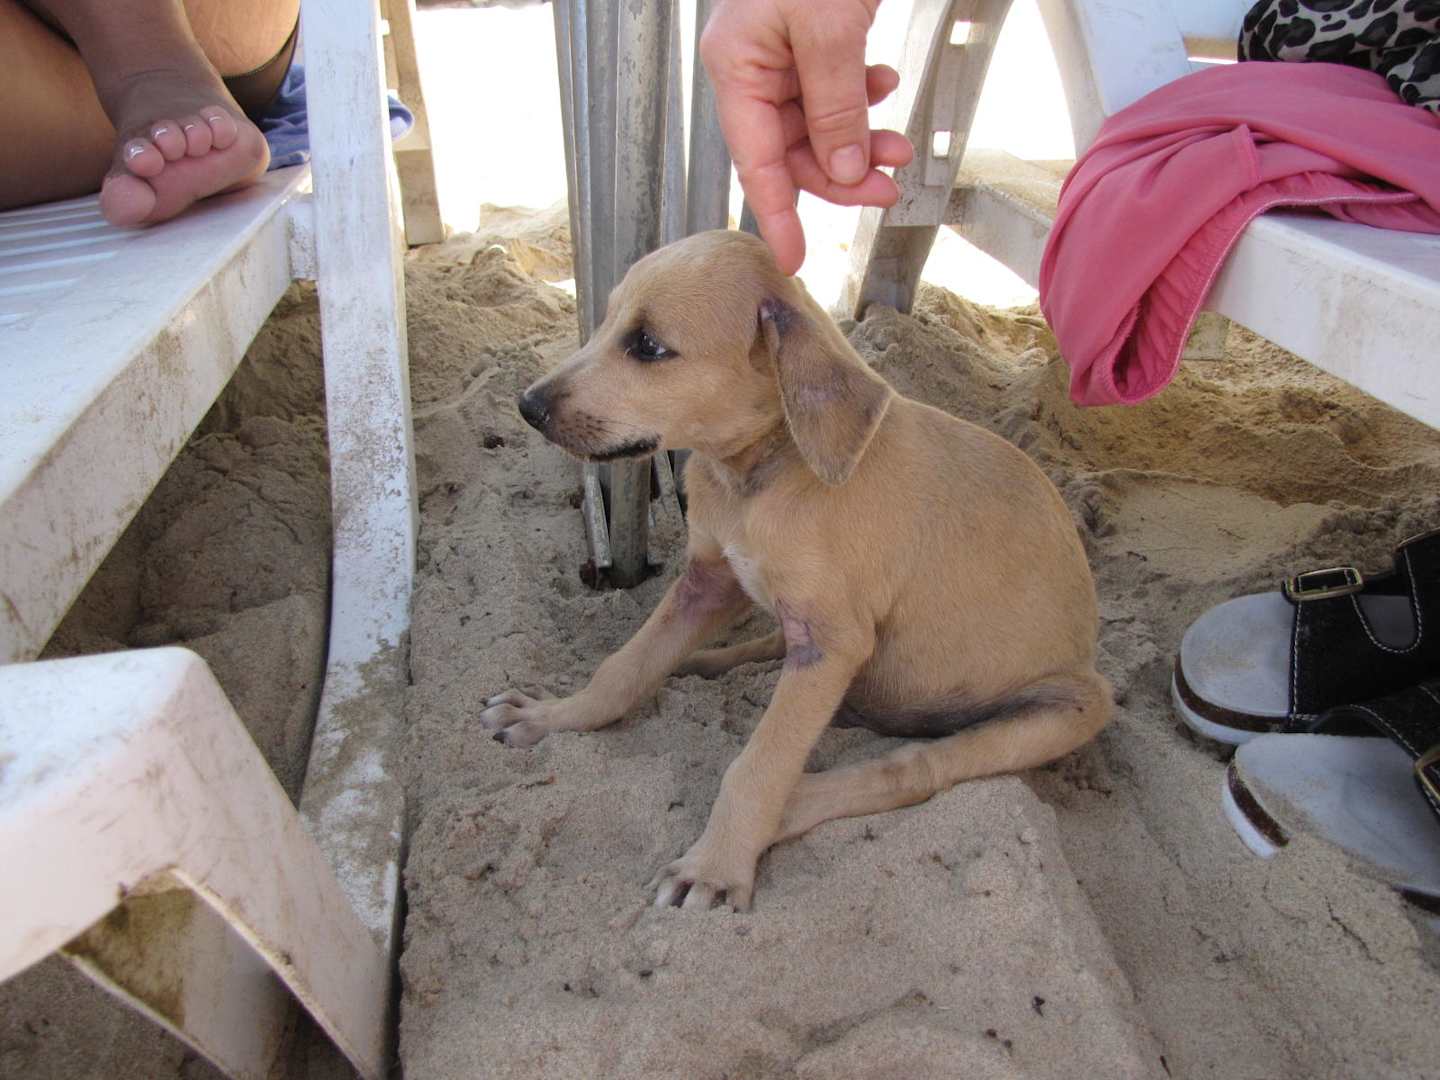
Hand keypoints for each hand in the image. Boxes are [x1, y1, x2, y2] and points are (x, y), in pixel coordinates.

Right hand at [701, 0, 914, 274]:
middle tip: (887, 187)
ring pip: (818, 124)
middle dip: (842, 172)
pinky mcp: (812, 37)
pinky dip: (862, 100)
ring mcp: (781, 50)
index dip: (778, 214)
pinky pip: (833, 90)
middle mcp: (752, 62)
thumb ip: (835, 105)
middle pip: (792, 149)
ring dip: (860, 139)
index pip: (756, 160)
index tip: (795, 260)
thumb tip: (841, 170)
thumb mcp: (831, 28)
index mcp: (737, 63)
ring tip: (897, 144)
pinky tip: (883, 89)